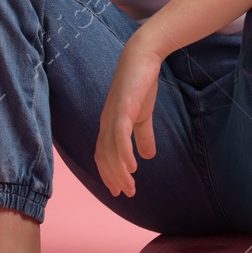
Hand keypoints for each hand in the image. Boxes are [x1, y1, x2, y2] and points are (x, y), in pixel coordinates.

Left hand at [95, 44, 164, 197]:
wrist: (142, 58)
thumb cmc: (141, 85)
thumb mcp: (144, 115)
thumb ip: (144, 136)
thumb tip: (148, 156)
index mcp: (109, 125)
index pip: (103, 155)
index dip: (109, 173)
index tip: (119, 190)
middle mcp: (106, 123)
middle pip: (104, 157)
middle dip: (114, 178)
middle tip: (126, 194)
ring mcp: (112, 116)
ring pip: (110, 151)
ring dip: (119, 171)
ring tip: (130, 186)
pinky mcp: (122, 109)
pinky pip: (120, 136)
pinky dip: (123, 154)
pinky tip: (132, 167)